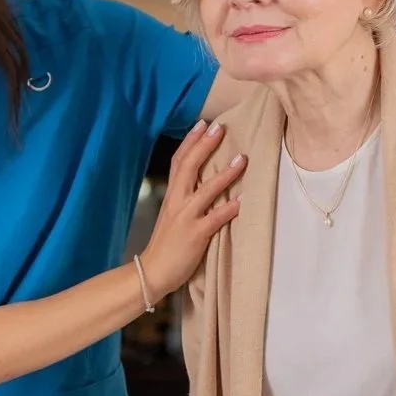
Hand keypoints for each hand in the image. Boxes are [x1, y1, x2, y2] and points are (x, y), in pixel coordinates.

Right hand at [139, 121, 245, 295]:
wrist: (152, 271)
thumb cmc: (166, 245)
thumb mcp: (172, 214)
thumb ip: (185, 197)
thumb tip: (203, 182)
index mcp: (172, 195)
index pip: (179, 161)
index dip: (191, 141)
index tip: (203, 124)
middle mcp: (177, 201)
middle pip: (189, 166)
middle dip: (205, 145)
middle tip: (220, 128)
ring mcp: (186, 217)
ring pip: (206, 189)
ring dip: (225, 174)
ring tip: (242, 159)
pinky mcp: (195, 234)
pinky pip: (215, 218)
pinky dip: (230, 208)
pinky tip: (243, 200)